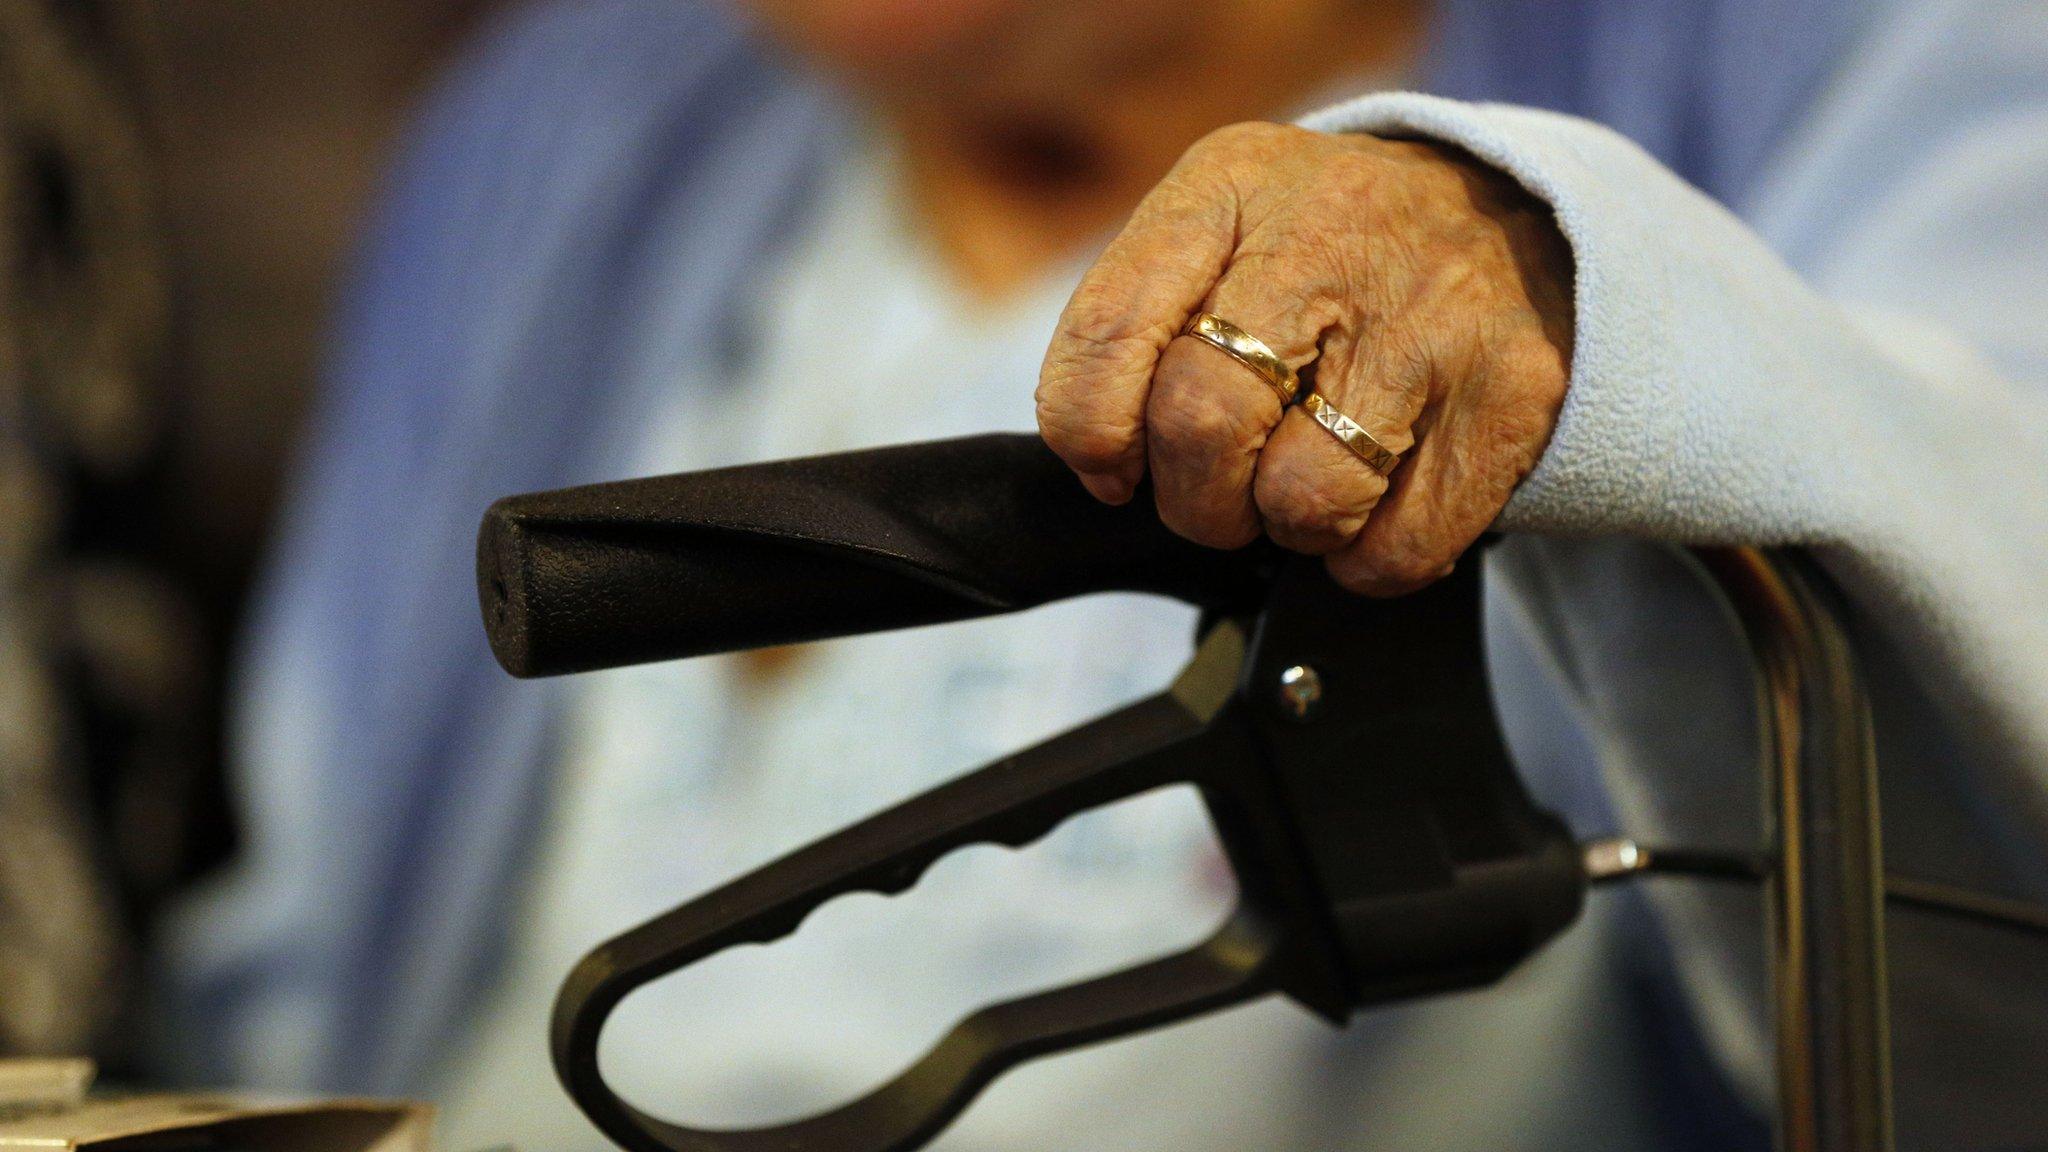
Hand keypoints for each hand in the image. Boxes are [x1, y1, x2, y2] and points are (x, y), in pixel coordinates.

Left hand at [1036, 122, 1573, 594]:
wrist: (1518, 218)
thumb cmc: (1329, 250)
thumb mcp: (1224, 226)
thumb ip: (1142, 320)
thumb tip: (1104, 464)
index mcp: (1232, 186)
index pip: (1112, 331)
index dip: (1091, 432)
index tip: (1115, 464)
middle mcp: (1332, 237)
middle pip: (1201, 422)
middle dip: (1194, 500)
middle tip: (1218, 497)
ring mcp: (1431, 316)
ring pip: (1304, 499)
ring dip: (1288, 530)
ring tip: (1307, 487)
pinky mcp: (1512, 394)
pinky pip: (1399, 547)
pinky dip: (1368, 561)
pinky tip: (1376, 505)